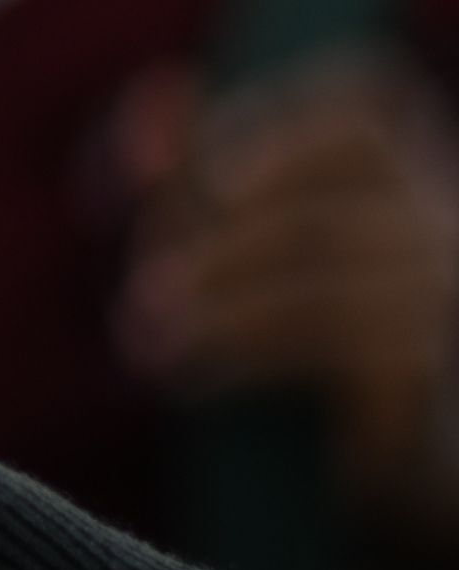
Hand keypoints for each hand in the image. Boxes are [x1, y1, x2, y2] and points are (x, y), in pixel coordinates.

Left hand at [120, 57, 458, 518]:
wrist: (410, 473)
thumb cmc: (320, 352)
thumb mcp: (256, 252)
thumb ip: (201, 174)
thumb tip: (152, 96)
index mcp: (419, 174)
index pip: (364, 97)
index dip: (264, 113)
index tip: (180, 170)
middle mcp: (448, 219)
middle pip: (316, 181)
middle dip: (208, 221)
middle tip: (142, 279)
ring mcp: (446, 291)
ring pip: (313, 253)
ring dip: (207, 292)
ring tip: (140, 330)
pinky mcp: (423, 364)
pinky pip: (317, 336)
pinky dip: (232, 349)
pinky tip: (185, 374)